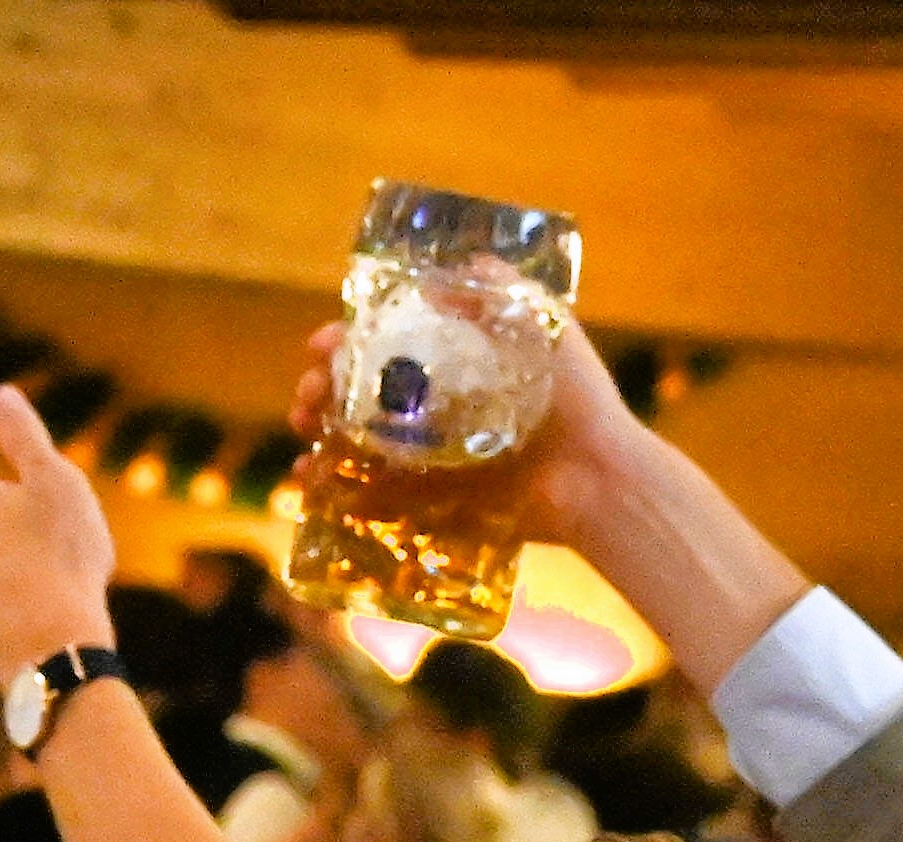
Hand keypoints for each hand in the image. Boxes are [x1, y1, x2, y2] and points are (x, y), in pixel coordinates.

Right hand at [286, 303, 651, 560]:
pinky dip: (342, 495)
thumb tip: (446, 272)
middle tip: (306, 399)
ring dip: (320, 441)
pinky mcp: (442, 509)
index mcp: (457, 369)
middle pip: (362, 398)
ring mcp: (437, 464)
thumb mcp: (543, 326)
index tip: (321, 346)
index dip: (347, 344)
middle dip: (321, 393)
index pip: (386, 349)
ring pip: (361, 448)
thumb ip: (499, 291)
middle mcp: (440, 415)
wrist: (600, 476)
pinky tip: (311, 487)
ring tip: (302, 441)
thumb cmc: (578, 400)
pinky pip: (383, 502)